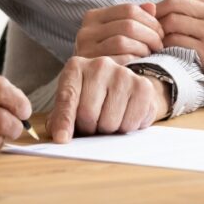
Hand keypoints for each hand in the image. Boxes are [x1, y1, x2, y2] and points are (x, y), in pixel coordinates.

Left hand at [46, 56, 168, 142]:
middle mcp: (100, 65)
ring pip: (110, 123)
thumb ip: (60, 118)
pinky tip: (125, 115)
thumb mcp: (71, 104)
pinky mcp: (143, 86)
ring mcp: (123, 73)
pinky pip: (130, 123)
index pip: (67, 98)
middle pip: (88, 114)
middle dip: (89, 128)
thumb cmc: (92, 98)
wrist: (124, 87)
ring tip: (109, 117)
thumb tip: (59, 136)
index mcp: (76, 67)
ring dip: (108, 130)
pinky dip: (126, 128)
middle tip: (92, 122)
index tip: (61, 139)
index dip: (64, 121)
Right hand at [74, 2, 164, 62]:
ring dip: (144, 47)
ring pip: (123, 42)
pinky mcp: (93, 68)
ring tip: (150, 53)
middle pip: (128, 25)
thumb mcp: (119, 32)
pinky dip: (135, 60)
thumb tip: (151, 7)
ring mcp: (86, 50)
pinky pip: (119, 60)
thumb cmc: (111, 54)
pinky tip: (141, 63)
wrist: (92, 82)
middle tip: (159, 44)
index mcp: (93, 17)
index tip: (160, 32)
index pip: (128, 9)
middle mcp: (86, 31)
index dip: (150, 20)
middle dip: (150, 34)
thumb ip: (135, 18)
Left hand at [155, 0, 203, 102]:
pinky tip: (163, 51)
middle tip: (147, 29)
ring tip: (154, 41)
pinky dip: (165, 46)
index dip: (158, 7)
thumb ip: (195, 8)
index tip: (150, 19)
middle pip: (173, 5)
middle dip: (155, 16)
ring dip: (158, 32)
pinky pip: (177, 42)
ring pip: (172, 23)